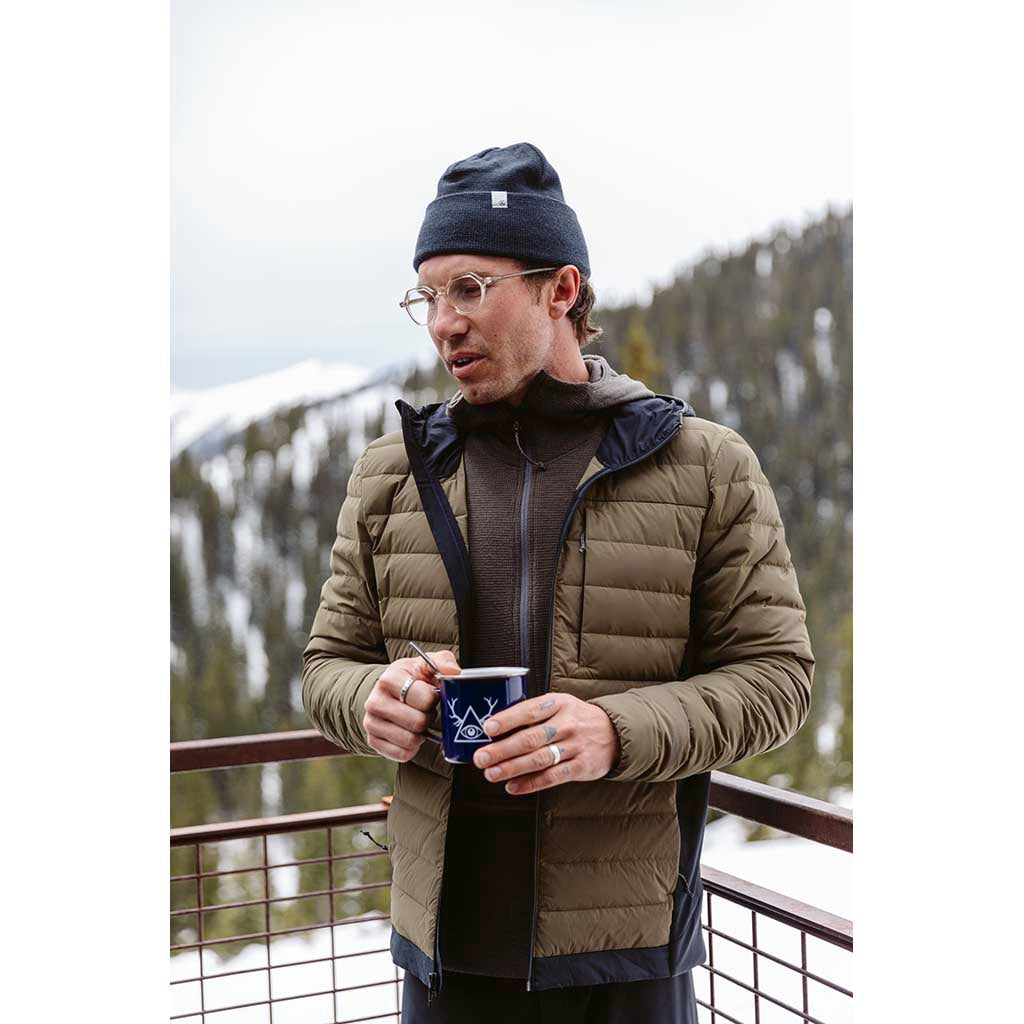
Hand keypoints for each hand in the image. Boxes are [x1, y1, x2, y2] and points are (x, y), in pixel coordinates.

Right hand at [362, 650, 459, 761]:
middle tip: (426, 710)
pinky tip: (410, 733)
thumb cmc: (413, 678)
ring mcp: (371, 723)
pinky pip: (402, 754)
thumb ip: (443, 661)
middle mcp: (375, 701)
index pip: (424, 698)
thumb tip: (454, 671)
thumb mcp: (427, 664)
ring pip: (410, 741)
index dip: (434, 699)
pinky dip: (412, 748)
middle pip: (418, 722)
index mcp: (389, 679)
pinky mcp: (373, 741)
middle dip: (428, 717)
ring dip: (421, 734)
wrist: (390, 693)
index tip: (431, 694)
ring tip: (418, 721)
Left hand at [471, 693, 620, 794]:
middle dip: (502, 749)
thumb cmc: (576, 718)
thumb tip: (495, 728)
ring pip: (539, 759)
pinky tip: (513, 787)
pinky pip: (552, 777)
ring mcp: (575, 746)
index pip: (529, 710)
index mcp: (557, 703)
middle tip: (481, 758)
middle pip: (530, 738)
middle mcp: (566, 724)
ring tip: (491, 773)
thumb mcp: (559, 705)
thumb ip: (533, 714)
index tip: (487, 727)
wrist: (615, 732)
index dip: (507, 719)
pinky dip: (530, 784)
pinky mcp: (581, 767)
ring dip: (512, 768)